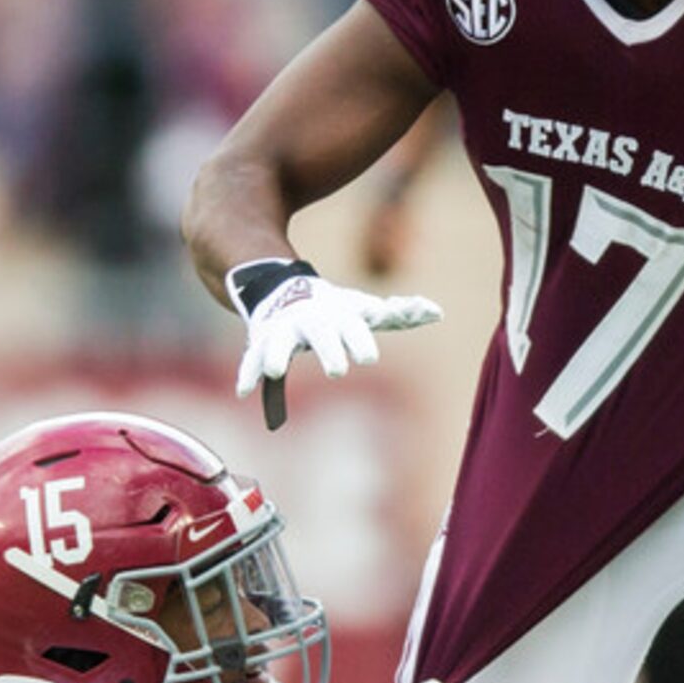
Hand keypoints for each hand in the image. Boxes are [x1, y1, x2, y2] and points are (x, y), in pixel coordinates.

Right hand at [229, 258, 441, 423]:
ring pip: (279, 343)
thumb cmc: (335, 309)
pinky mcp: (261, 342)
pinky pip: (252, 358)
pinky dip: (248, 373)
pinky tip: (245, 391)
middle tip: (338, 370)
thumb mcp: (364, 309)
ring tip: (278, 371)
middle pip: (321, 335)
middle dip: (328, 349)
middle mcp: (312, 322)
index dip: (360, 339)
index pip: (355, 326)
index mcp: (340, 316)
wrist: (284, 290)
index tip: (370, 355)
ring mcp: (284, 331)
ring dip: (278, 355)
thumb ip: (399, 314)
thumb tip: (437, 311)